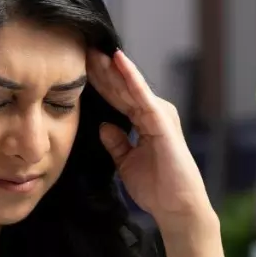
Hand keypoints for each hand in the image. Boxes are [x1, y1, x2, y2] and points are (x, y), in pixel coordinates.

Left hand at [88, 49, 213, 231]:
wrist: (176, 207)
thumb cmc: (157, 188)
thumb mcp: (126, 163)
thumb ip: (117, 143)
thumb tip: (103, 125)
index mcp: (144, 122)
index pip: (117, 97)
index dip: (99, 82)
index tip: (79, 67)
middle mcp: (153, 113)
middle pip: (122, 87)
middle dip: (102, 70)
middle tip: (82, 48)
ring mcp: (159, 114)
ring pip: (130, 86)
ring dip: (112, 68)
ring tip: (94, 49)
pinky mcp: (162, 120)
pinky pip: (142, 95)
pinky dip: (131, 77)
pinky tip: (118, 61)